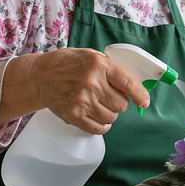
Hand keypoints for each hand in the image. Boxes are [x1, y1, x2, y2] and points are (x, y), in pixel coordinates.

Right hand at [32, 48, 149, 133]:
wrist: (40, 76)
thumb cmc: (69, 64)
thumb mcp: (93, 56)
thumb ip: (113, 69)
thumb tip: (135, 85)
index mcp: (100, 65)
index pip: (129, 84)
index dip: (141, 95)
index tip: (144, 101)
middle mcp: (92, 83)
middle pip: (122, 104)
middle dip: (120, 102)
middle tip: (110, 96)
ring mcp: (82, 101)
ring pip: (112, 117)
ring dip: (110, 113)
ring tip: (99, 103)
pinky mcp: (73, 115)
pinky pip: (98, 129)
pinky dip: (102, 126)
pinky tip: (98, 116)